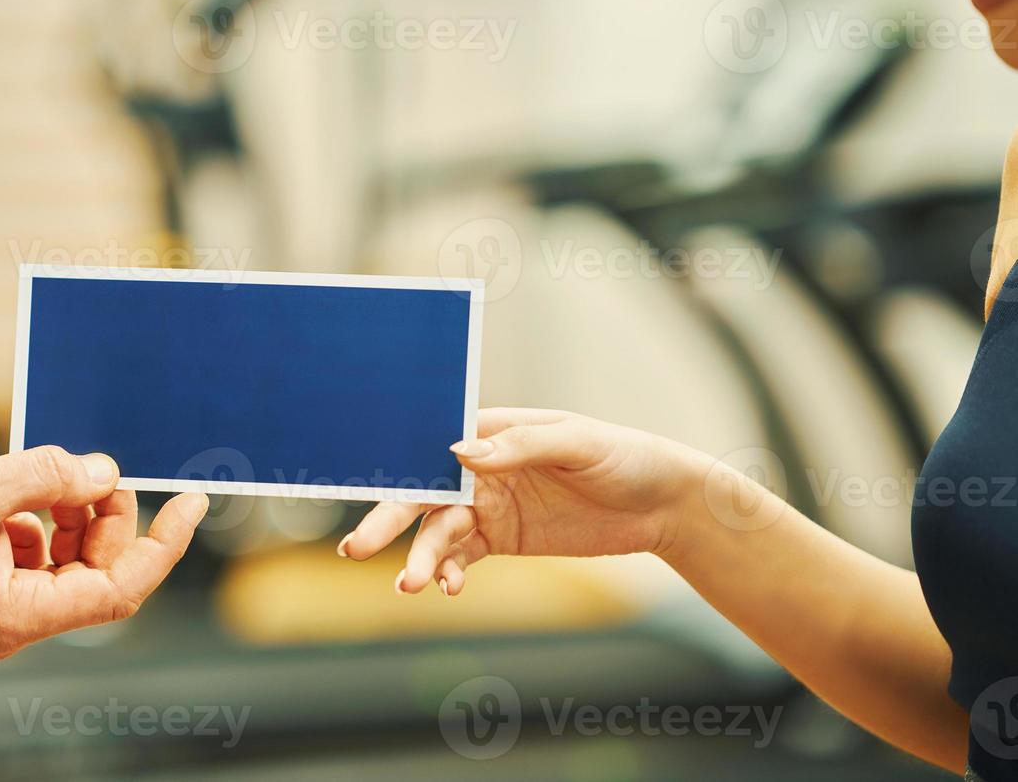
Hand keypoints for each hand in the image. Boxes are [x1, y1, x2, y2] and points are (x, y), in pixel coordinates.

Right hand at [0, 446, 206, 658]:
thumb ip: (47, 476)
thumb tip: (105, 472)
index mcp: (15, 616)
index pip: (119, 588)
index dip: (162, 544)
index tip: (191, 503)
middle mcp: (11, 626)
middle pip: (95, 574)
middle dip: (104, 519)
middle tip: (93, 473)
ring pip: (64, 566)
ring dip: (67, 518)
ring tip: (43, 479)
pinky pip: (30, 562)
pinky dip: (35, 525)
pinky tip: (10, 498)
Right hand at [338, 408, 712, 595]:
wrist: (663, 505)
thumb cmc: (624, 457)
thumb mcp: (578, 443)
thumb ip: (520, 446)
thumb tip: (461, 451)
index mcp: (491, 432)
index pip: (433, 447)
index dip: (399, 468)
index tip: (371, 491)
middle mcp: (480, 468)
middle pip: (423, 495)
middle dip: (389, 520)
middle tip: (358, 547)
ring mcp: (489, 506)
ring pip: (439, 533)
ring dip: (421, 557)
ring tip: (411, 584)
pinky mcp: (503, 540)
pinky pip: (463, 558)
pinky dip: (450, 573)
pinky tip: (449, 589)